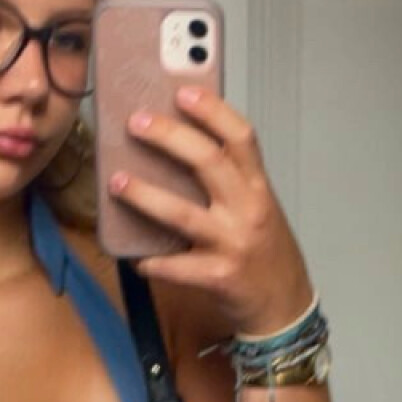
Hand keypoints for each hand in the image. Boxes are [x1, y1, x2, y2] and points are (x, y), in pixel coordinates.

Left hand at [108, 86, 313, 335]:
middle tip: (136, 122)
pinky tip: (133, 255)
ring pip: (182, 213)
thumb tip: (178, 145)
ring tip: (116, 181)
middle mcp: (248, 210)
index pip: (241, 137)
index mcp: (257, 187)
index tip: (183, 92)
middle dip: (169, 138)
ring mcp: (234, 243)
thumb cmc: (264, 250)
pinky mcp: (219, 277)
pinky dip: (151, 260)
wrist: (285, 309)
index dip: (212, 111)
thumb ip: (227, 179)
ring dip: (145, 195)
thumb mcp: (255, 207)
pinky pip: (176, 266)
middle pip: (208, 162)